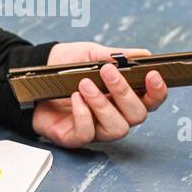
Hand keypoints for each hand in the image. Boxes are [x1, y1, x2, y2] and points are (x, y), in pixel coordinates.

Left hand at [31, 42, 167, 146]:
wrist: (34, 74)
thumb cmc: (66, 66)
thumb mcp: (91, 54)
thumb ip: (116, 56)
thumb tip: (143, 54)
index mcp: (123, 96)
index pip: (151, 100)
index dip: (157, 91)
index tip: (152, 75)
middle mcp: (115, 114)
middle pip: (137, 116)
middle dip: (125, 93)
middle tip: (107, 72)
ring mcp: (96, 128)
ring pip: (116, 128)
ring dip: (103, 105)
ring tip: (85, 84)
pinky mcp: (75, 137)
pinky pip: (87, 134)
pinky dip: (83, 115)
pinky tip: (75, 98)